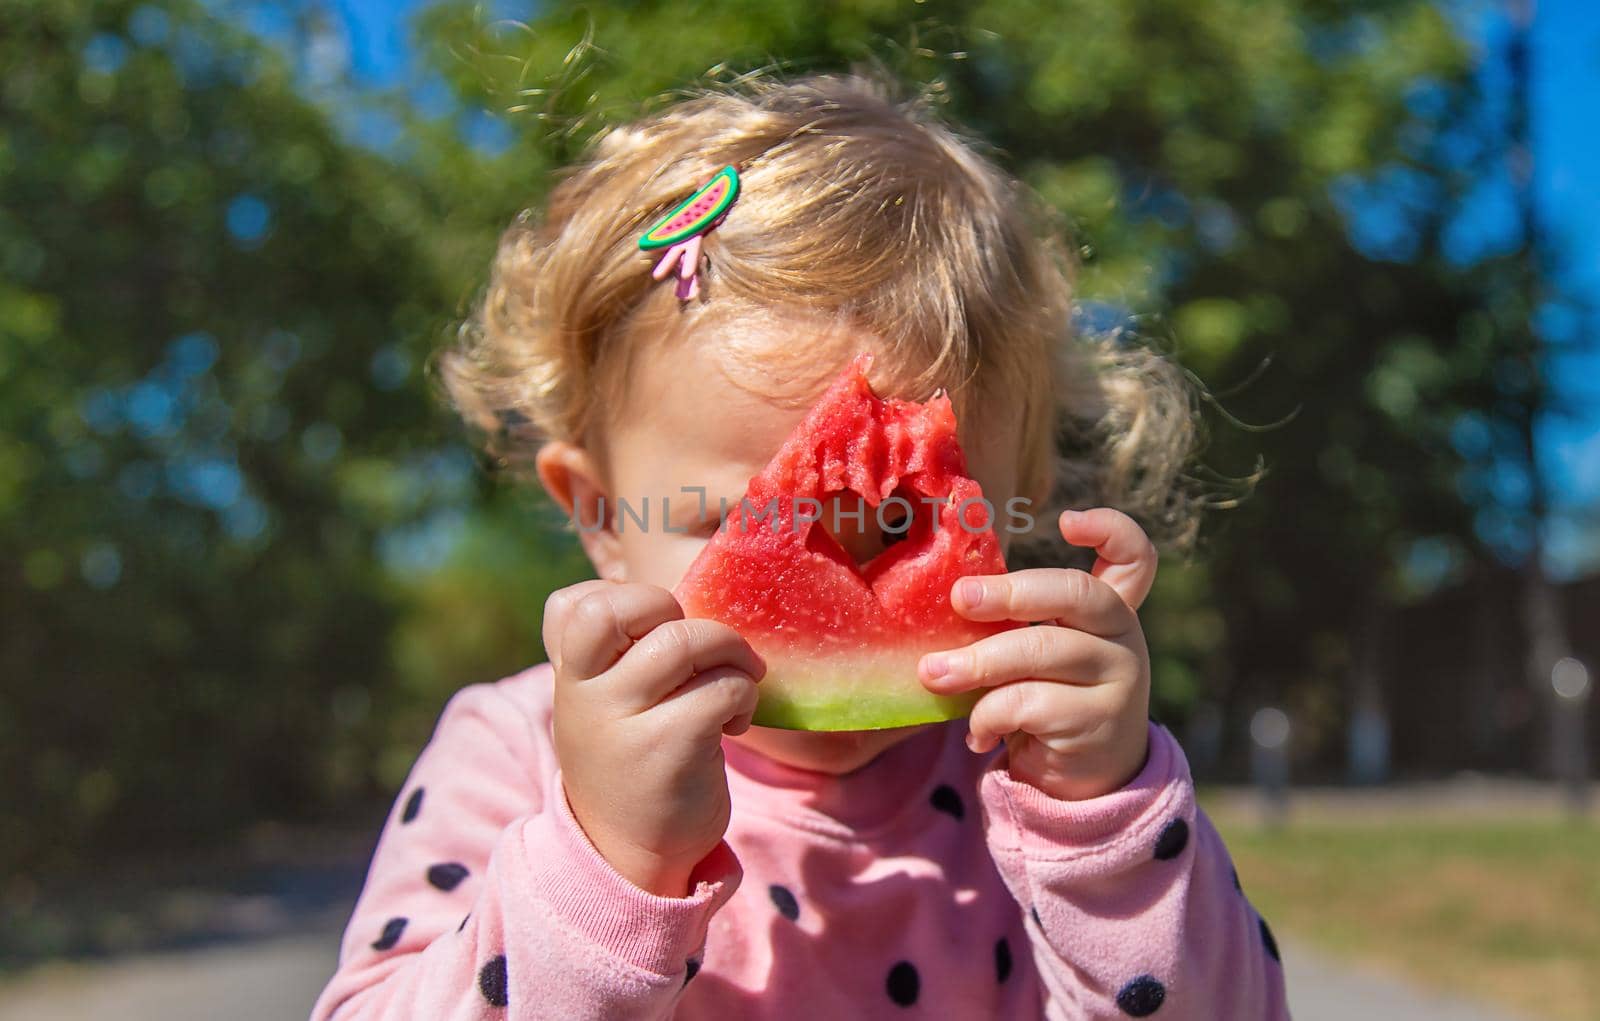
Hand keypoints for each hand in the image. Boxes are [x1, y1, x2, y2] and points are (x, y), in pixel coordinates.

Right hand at [543, 580, 763, 896]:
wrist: (629, 857)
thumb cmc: (631, 763)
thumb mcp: (602, 708)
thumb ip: (615, 656)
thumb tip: (680, 600)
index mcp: (569, 676)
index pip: (573, 602)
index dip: (627, 599)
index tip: (656, 634)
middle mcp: (584, 694)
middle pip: (633, 605)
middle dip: (685, 615)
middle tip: (704, 652)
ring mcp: (622, 721)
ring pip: (688, 641)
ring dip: (732, 655)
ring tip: (736, 685)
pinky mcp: (668, 747)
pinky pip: (723, 687)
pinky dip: (744, 696)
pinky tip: (735, 724)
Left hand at [917, 508, 1157, 800]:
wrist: (1087, 786)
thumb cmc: (1051, 703)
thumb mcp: (1043, 657)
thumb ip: (1018, 625)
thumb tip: (948, 602)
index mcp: (1110, 611)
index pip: (1135, 559)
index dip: (1111, 530)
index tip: (1066, 519)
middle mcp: (1123, 637)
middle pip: (1076, 593)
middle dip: (1012, 591)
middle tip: (960, 597)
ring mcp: (1118, 679)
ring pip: (1040, 651)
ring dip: (976, 662)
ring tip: (933, 673)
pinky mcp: (1097, 722)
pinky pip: (1028, 704)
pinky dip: (988, 715)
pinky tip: (976, 733)